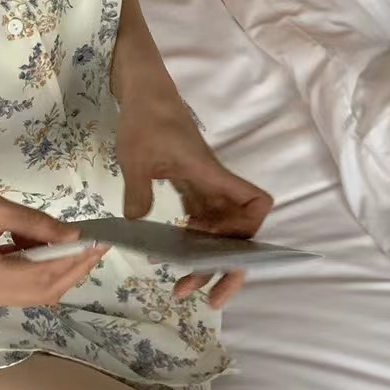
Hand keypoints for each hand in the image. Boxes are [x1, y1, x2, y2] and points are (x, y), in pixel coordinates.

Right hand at [0, 184, 107, 311]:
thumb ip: (36, 224)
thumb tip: (74, 236)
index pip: (42, 278)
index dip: (75, 263)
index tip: (99, 244)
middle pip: (43, 293)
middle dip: (73, 269)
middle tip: (95, 244)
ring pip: (34, 293)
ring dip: (55, 267)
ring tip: (57, 236)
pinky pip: (20, 287)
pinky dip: (37, 267)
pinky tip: (36, 243)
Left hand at [116, 99, 273, 307]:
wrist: (143, 90)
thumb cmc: (145, 118)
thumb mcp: (135, 157)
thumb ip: (138, 191)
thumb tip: (137, 224)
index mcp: (210, 175)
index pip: (254, 204)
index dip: (248, 232)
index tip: (219, 249)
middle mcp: (213, 184)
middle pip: (238, 231)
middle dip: (228, 267)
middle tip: (208, 299)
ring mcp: (202, 185)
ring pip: (218, 230)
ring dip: (207, 260)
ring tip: (183, 287)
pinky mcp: (188, 184)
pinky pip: (201, 219)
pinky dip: (193, 240)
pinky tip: (173, 254)